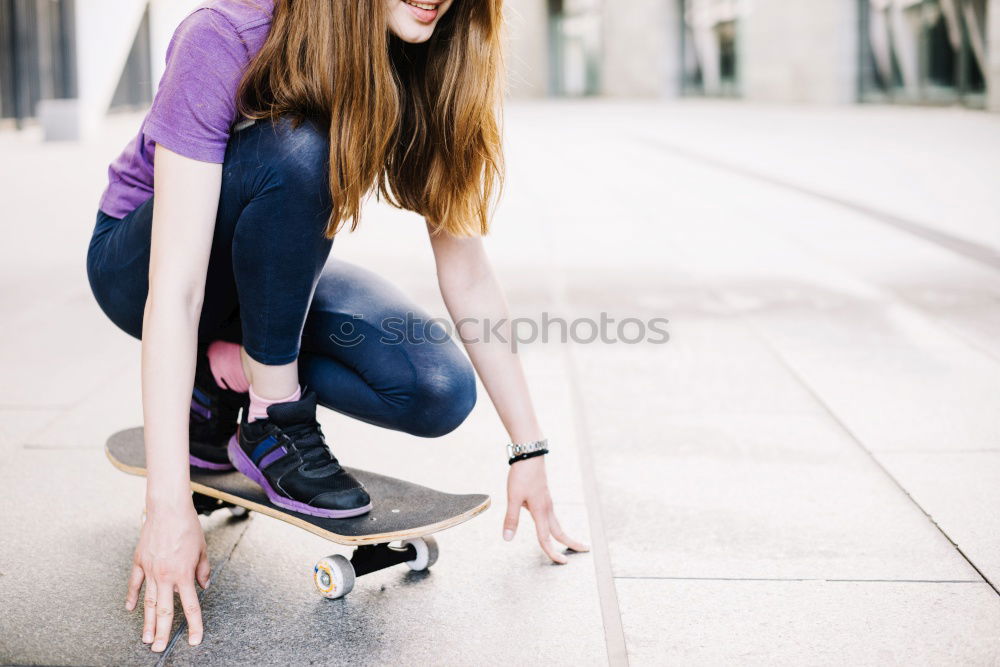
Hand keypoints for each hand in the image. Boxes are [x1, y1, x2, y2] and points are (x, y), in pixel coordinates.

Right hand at [125, 498, 209, 651]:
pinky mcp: (139, 561)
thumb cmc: (188, 526)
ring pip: (147, 602)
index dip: (193, 625)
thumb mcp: (202, 549)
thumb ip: (203, 570)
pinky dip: (132, 597)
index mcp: (183, 574)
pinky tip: (130, 609)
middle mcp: (165, 575)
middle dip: (162, 632)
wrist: (168, 509)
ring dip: (146, 622)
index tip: (193, 640)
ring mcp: (150, 569)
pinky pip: (134, 583)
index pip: (190, 606)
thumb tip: (203, 586)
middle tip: (158, 648)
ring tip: (145, 638)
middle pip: (164, 610)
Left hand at [503, 456, 588, 562]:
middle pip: (560, 531)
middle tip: (584, 551)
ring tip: (571, 543)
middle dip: (571, 543)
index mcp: (540, 511)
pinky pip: (552, 516)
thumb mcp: (513, 497)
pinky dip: (555, 525)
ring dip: (564, 535)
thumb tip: (507, 539)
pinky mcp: (544, 497)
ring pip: (557, 523)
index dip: (552, 552)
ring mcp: (547, 502)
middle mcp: (547, 508)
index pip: (545, 538)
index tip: (562, 562)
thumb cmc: (521, 475)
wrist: (530, 455)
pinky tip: (549, 525)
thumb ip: (511, 519)